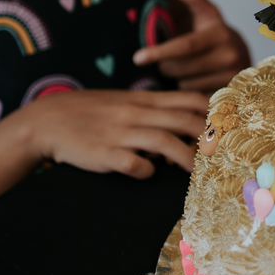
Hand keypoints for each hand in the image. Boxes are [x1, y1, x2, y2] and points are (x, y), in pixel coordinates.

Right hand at [23, 88, 209, 173]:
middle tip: (222, 155)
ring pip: (164, 142)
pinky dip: (146, 171)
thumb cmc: (91, 114)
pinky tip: (149, 174)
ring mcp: (120, 134)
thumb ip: (155, 109)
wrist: (46, 121)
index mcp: (143, 100)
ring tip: (198, 174)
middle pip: (183, 121)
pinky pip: (133, 164)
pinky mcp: (105, 154)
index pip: (188, 100)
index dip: (212, 113)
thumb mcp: (125, 103)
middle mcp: (136, 114)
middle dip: (208, 138)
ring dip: (186, 159)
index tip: (228, 128)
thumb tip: (188, 120)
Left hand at [133, 0, 250, 91]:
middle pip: (180, 69)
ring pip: (185, 86)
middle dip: (166, 68)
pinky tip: (193, 85)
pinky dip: (189, 94)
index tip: (137, 58)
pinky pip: (195, 99)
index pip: (184, 46)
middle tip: (167, 64)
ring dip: (178, 82)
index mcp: (220, 35)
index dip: (159, 52)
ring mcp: (231, 77)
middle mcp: (229, 56)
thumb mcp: (207, 15)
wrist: (244, 57)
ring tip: (187, 73)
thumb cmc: (216, 34)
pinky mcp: (229, 95)